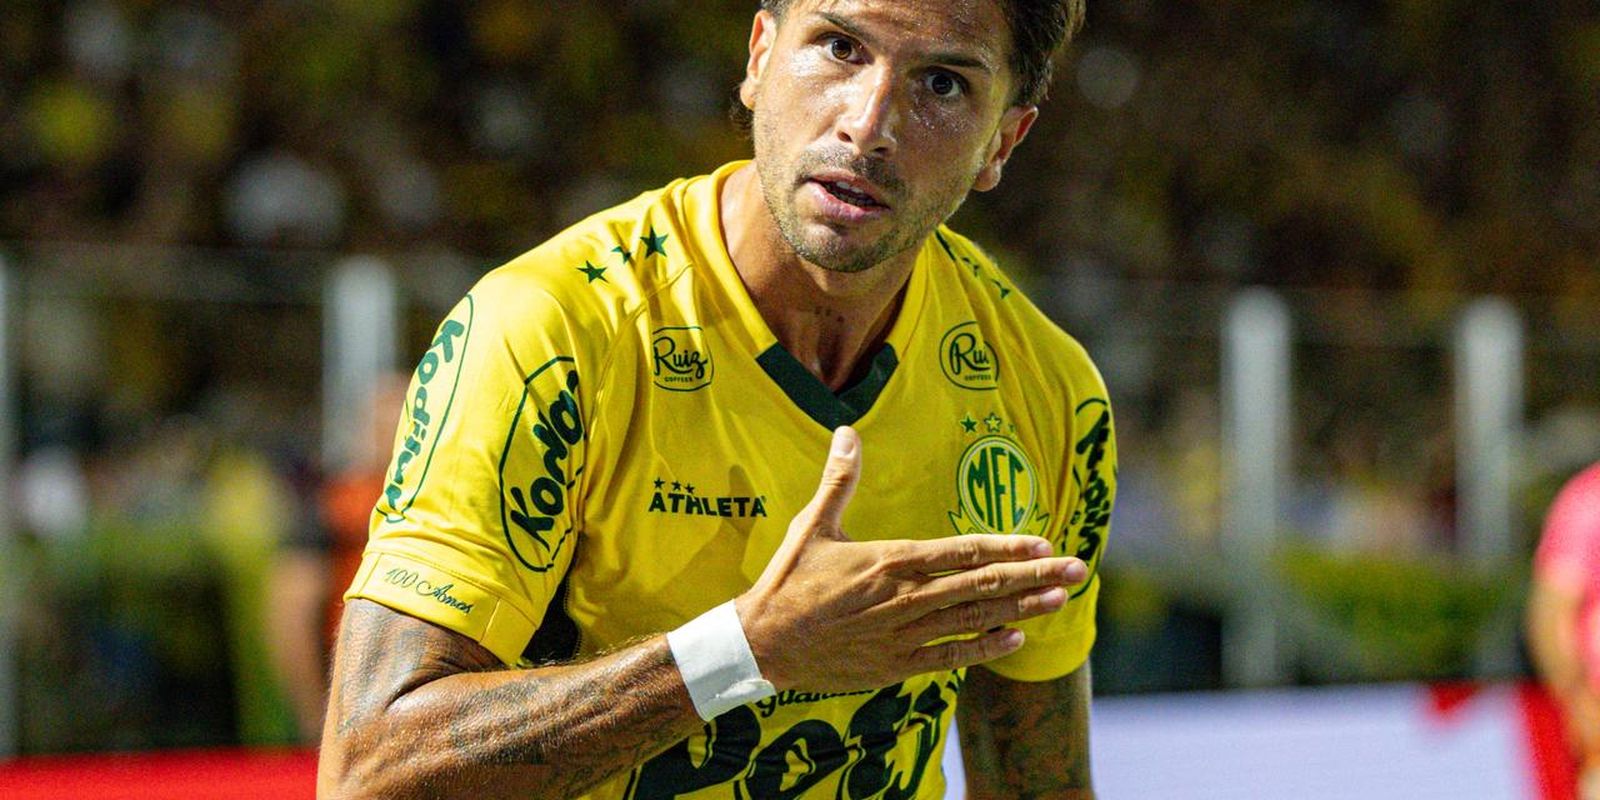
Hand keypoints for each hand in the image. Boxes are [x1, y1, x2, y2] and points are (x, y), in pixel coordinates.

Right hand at [735, 426, 1087, 691]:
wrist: (762, 644)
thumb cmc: (788, 581)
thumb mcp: (812, 525)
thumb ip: (839, 480)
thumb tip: (848, 431)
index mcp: (890, 560)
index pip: (961, 552)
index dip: (1006, 547)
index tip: (1043, 542)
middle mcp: (905, 598)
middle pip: (981, 586)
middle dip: (1032, 577)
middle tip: (1076, 570)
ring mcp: (903, 634)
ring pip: (974, 620)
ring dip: (1020, 610)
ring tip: (1059, 601)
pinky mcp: (895, 664)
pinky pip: (949, 656)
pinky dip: (983, 648)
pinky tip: (1014, 640)